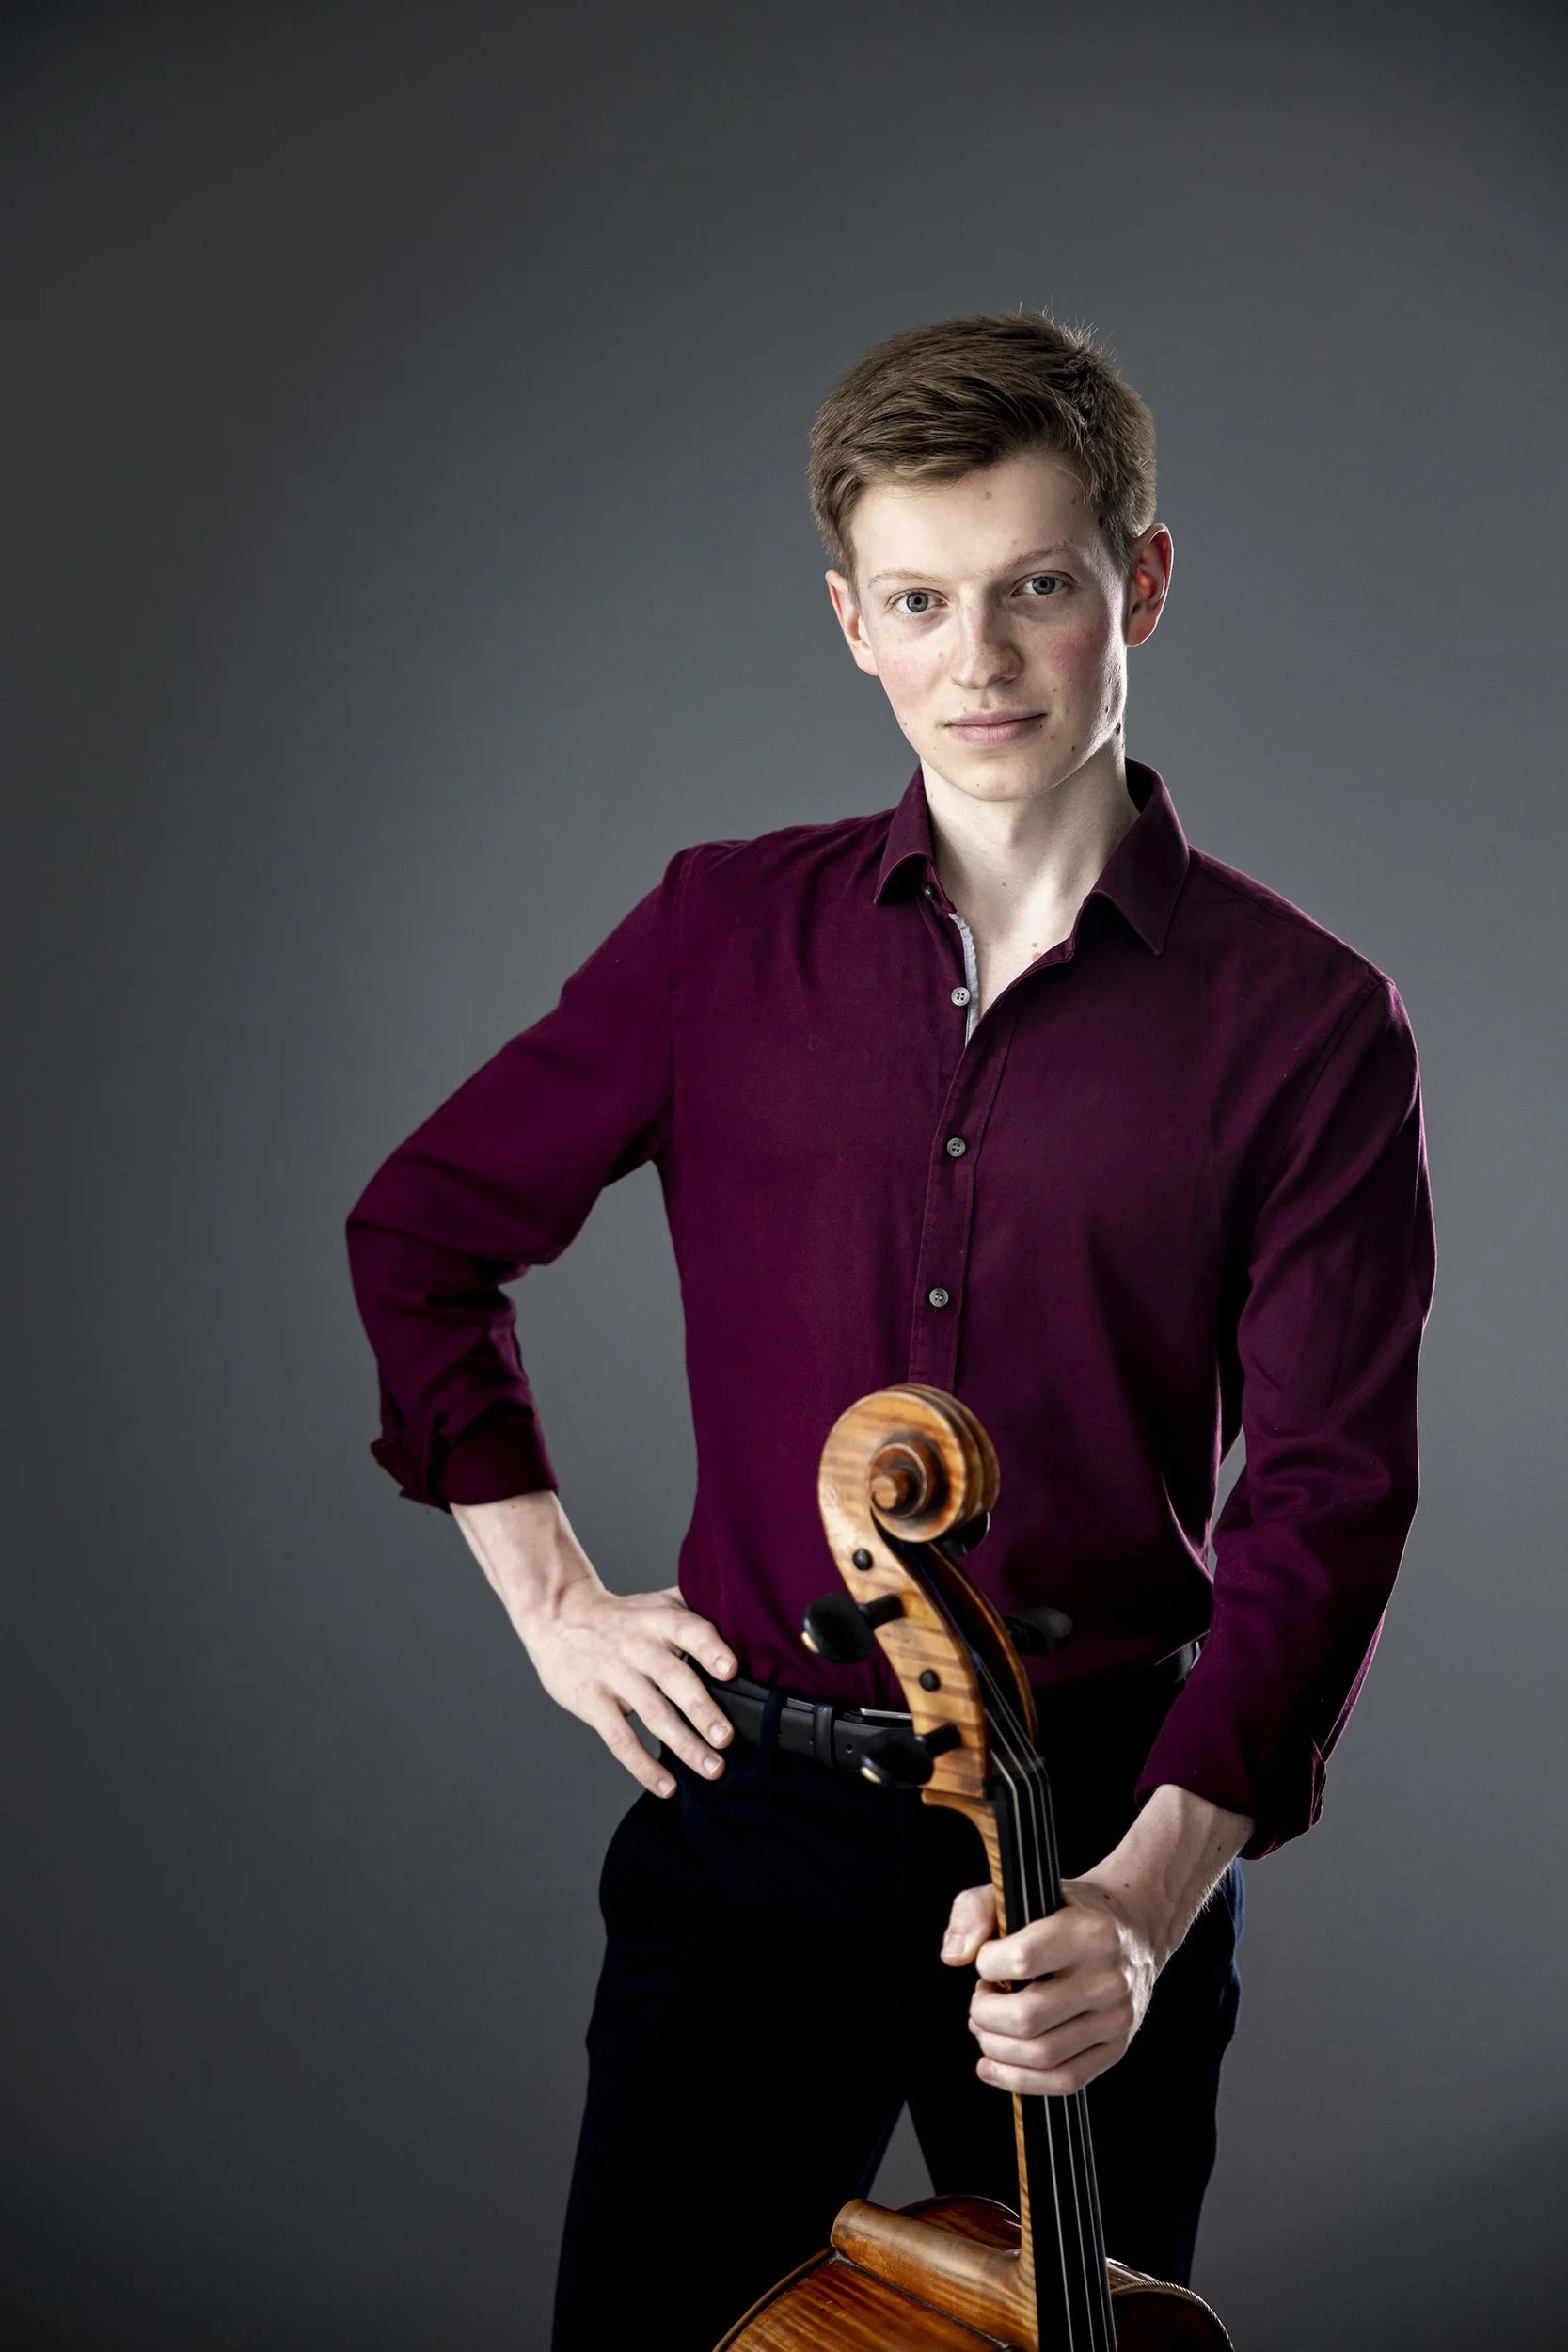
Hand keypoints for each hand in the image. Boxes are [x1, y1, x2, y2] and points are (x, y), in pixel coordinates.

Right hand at [449, 1488, 737, 1797]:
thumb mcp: (656, 1601)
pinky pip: (619, 1738)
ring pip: (652, 1713)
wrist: (557, 1616)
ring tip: (712, 1768)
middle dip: (702, 1710)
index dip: (710, 1649)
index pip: (689, 1630)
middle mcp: (637, 1646)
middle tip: (727, 1738)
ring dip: (683, 1744)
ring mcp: (613, 1675)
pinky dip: (642, 1765)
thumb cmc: (621, 1616)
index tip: (732, 1670)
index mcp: (658, 1620)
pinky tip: (666, 1786)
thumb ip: (696, 1608)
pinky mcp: (592, 1701)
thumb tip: (750, 1616)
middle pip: (673, 1678)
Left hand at [941, 1879, 1156, 2095]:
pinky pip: (1064, 2080)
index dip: (987, 1965)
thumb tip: (954, 1957)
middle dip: (985, 2015)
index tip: (985, 1961)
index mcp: (1090, 1931)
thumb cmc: (1066, 1911)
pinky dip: (1019, 2081)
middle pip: (1028, 2016)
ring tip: (986, 2028)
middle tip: (979, 2001)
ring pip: (1042, 2054)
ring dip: (996, 2048)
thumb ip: (976, 1910)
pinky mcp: (1116, 2048)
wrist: (1131, 1930)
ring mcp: (1117, 2018)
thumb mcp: (1023, 1890)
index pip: (1022, 1959)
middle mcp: (1110, 1977)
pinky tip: (993, 2066)